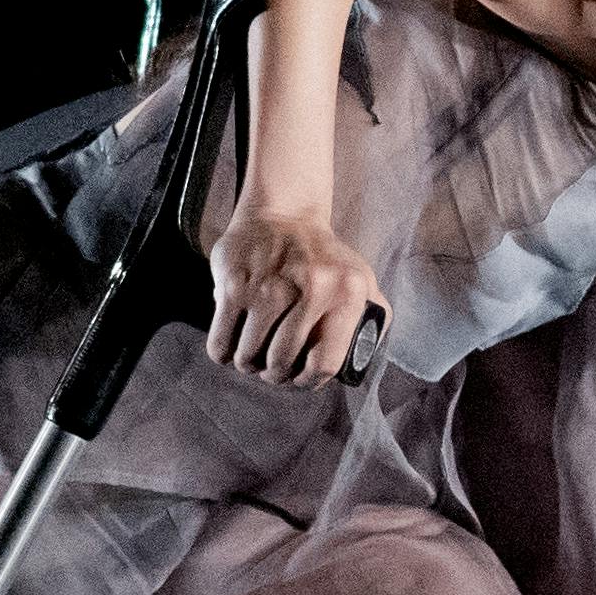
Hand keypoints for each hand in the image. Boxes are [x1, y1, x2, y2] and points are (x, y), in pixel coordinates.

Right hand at [206, 207, 385, 381]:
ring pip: (248, 357)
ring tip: (252, 353)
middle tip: (272, 368)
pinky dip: (223, 352)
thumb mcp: (362, 281)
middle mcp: (311, 290)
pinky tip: (232, 343)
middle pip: (280, 364)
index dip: (308, 382)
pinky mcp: (234, 285)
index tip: (299, 379)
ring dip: (248, 364)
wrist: (284, 213)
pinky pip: (221, 342)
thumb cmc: (324, 257)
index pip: (324, 363)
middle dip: (274, 375)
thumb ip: (374, 319)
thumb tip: (361, 362)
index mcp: (347, 294)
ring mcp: (268, 288)